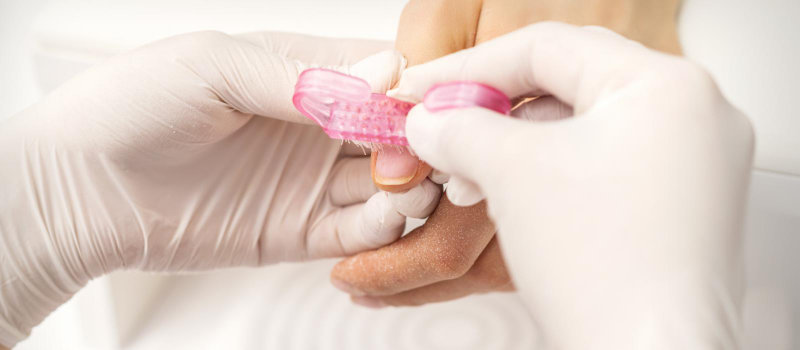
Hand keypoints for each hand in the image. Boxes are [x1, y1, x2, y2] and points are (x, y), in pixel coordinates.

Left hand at [0, 32, 439, 346]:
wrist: (78, 189)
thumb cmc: (131, 107)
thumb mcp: (214, 67)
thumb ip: (300, 76)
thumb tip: (383, 73)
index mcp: (300, 72)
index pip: (381, 72)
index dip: (412, 86)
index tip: (428, 101)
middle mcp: (314, 126)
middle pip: (395, 131)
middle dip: (420, 140)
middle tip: (428, 151)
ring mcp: (309, 180)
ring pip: (388, 184)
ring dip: (411, 186)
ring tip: (411, 187)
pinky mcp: (299, 232)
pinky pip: (358, 232)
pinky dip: (384, 228)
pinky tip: (387, 218)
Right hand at [333, 0, 677, 307]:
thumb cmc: (606, 274)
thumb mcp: (511, 173)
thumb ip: (460, 128)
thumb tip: (431, 119)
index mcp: (665, 86)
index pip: (548, 47)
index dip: (470, 68)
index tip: (424, 89)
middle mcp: (691, 118)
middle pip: (564, 87)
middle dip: (490, 114)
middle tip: (440, 131)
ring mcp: (689, 166)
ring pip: (578, 132)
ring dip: (512, 151)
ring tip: (465, 178)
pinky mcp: (674, 207)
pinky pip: (599, 168)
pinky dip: (546, 177)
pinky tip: (506, 197)